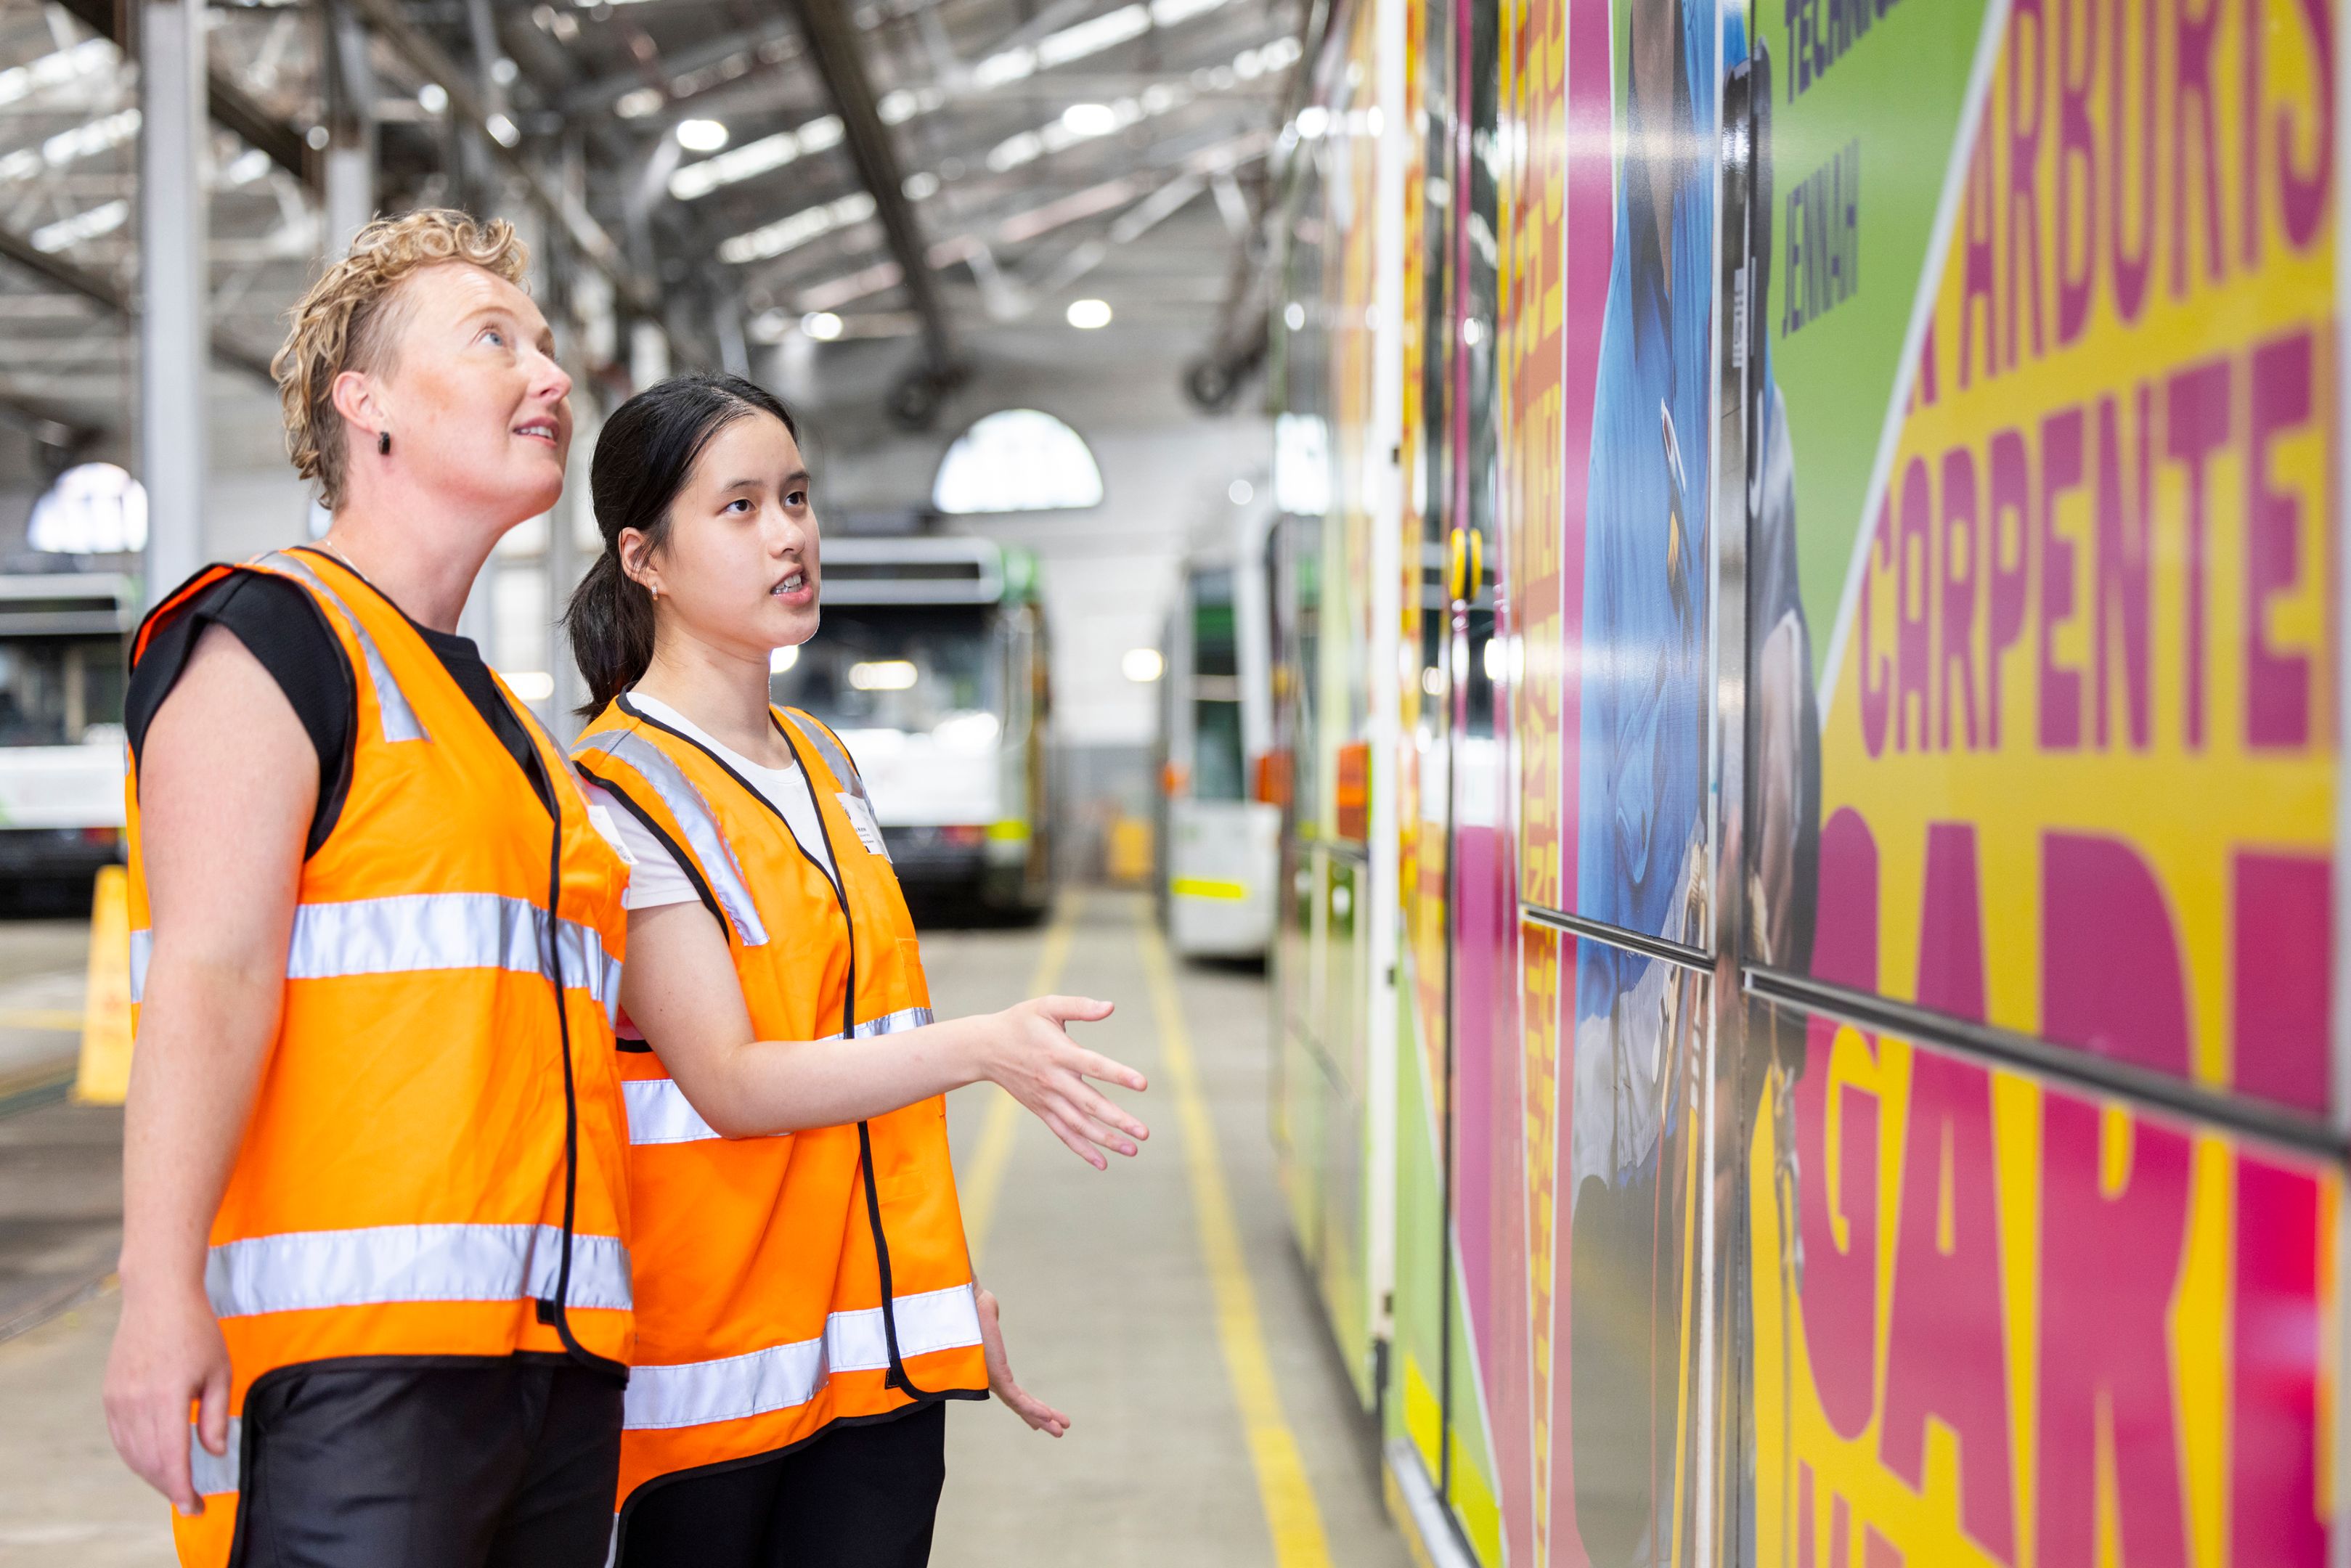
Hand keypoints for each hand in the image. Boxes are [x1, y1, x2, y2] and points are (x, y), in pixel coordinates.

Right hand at [104, 1280, 230, 1514]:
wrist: (159, 1297)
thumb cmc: (196, 1331)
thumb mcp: (219, 1370)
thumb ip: (215, 1415)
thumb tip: (213, 1453)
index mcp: (167, 1397)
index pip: (172, 1457)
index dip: (182, 1488)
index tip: (194, 1506)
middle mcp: (136, 1402)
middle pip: (149, 1462)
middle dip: (169, 1488)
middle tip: (190, 1501)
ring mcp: (118, 1399)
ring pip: (132, 1453)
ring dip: (152, 1475)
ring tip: (175, 1484)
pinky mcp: (110, 1395)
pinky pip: (120, 1438)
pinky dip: (136, 1456)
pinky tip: (153, 1462)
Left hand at [976, 1287, 1066, 1436]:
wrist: (965, 1302)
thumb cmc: (969, 1305)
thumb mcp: (985, 1314)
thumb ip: (989, 1318)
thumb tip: (988, 1311)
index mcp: (989, 1367)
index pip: (1013, 1392)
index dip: (1029, 1406)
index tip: (1042, 1416)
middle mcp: (990, 1378)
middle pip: (1019, 1403)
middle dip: (1040, 1417)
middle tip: (1058, 1431)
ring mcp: (992, 1379)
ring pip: (1020, 1405)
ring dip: (1042, 1418)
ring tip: (1061, 1431)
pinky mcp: (995, 1376)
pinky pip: (1016, 1398)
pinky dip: (1033, 1409)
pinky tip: (1046, 1418)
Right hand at [981, 995, 1147, 1170]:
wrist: (985, 1048)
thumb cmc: (1020, 1022)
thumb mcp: (1046, 1005)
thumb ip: (1079, 1006)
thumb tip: (1111, 1007)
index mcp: (1059, 1052)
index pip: (1093, 1065)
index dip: (1118, 1074)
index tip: (1143, 1084)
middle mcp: (1054, 1079)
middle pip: (1089, 1103)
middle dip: (1117, 1119)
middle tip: (1143, 1133)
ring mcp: (1047, 1098)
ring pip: (1078, 1124)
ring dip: (1105, 1139)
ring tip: (1132, 1150)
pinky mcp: (1041, 1109)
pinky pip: (1063, 1132)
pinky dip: (1082, 1148)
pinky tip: (1102, 1162)